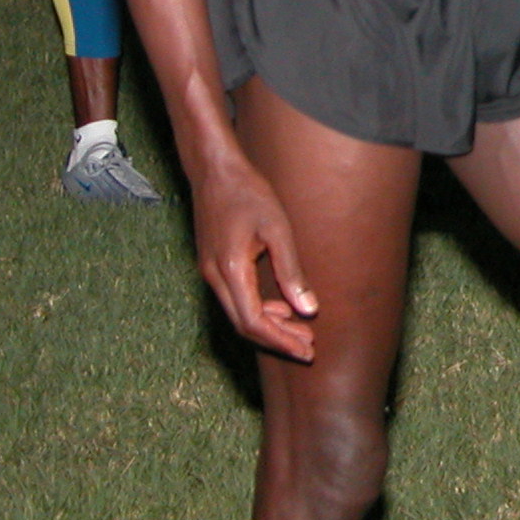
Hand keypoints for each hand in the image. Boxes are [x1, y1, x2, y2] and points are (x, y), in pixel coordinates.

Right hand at [192, 154, 318, 359]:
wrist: (214, 170)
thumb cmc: (249, 193)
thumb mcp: (277, 229)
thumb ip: (291, 270)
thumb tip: (308, 309)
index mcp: (230, 271)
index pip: (254, 322)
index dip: (281, 341)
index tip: (306, 349)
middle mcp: (215, 277)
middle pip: (245, 325)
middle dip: (278, 339)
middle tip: (309, 348)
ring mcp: (210, 273)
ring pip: (239, 314)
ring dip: (269, 326)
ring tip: (301, 331)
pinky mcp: (213, 265)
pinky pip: (235, 299)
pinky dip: (258, 309)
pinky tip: (281, 307)